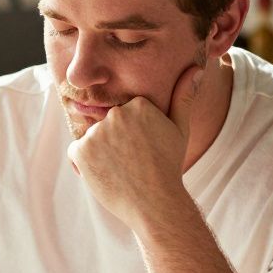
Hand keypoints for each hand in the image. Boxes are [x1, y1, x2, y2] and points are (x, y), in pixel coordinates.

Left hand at [67, 64, 205, 229]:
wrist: (155, 204)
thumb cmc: (168, 167)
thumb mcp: (180, 129)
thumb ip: (183, 97)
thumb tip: (195, 68)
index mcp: (139, 104)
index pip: (125, 114)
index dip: (132, 135)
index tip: (144, 151)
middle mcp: (116, 113)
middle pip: (107, 125)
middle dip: (115, 143)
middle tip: (132, 163)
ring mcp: (96, 132)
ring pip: (92, 139)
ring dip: (100, 154)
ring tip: (121, 170)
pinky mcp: (80, 151)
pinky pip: (76, 153)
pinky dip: (85, 165)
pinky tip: (105, 175)